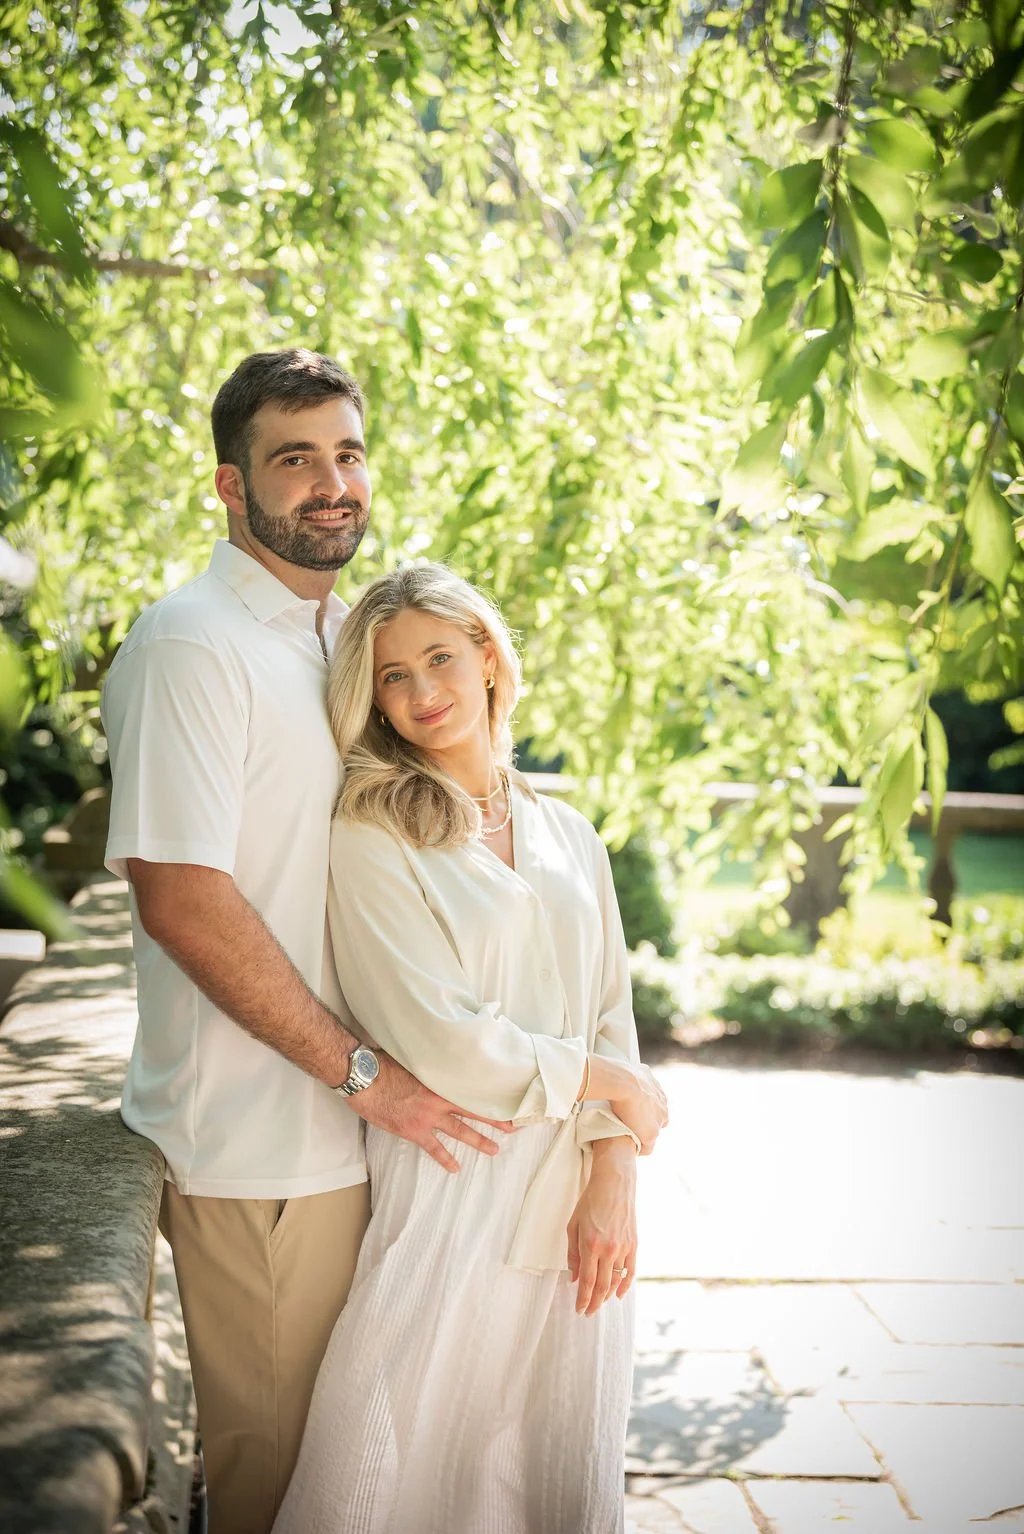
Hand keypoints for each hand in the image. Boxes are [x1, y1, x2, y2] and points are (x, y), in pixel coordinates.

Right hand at [349, 1053, 513, 1172]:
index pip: (473, 1089)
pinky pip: (434, 1148)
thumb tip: (442, 1057)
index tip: (507, 1098)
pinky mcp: (414, 1130)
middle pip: (474, 1111)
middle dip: (495, 1120)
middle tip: (513, 1128)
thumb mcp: (414, 1058)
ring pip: (460, 1131)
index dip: (490, 1095)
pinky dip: (445, 1159)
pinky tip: (456, 1167)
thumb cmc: (385, 1064)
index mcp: (441, 1080)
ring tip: (494, 1150)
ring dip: (479, 1141)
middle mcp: (439, 1100)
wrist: (365, 1079)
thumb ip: (431, 1063)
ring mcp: (428, 1117)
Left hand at [567, 1137, 636, 1316]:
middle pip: (601, 1286)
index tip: (579, 1310)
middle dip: (594, 1303)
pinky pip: (631, 1272)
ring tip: (599, 1302)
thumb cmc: (591, 1202)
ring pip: (616, 1281)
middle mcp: (608, 1250)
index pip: (586, 1281)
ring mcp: (623, 1248)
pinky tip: (618, 1294)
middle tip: (588, 1312)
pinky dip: (625, 1285)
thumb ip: (572, 1254)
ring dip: (606, 1296)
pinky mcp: (634, 1245)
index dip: (582, 1299)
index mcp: (590, 1245)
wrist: (614, 1184)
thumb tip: (573, 1277)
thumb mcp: (573, 1225)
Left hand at [594, 1060, 668, 1155]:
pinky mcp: (644, 1071)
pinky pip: (641, 1079)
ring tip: (624, 1102)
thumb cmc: (632, 1109)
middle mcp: (663, 1098)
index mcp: (664, 1113)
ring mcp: (654, 1083)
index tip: (635, 1129)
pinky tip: (622, 1088)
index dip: (647, 1129)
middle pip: (655, 1109)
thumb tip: (644, 1149)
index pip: (660, 1125)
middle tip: (629, 1116)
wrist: (623, 1082)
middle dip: (645, 1113)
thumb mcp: (646, 1136)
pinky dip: (634, 1083)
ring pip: (648, 1094)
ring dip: (640, 1098)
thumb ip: (648, 1146)